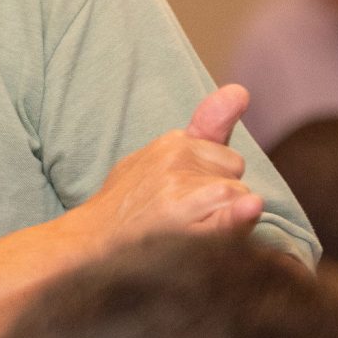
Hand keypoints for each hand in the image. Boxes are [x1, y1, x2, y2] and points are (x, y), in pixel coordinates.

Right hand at [71, 84, 263, 251]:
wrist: (89, 247)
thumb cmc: (127, 207)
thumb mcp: (157, 158)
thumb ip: (204, 128)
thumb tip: (241, 90)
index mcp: (172, 142)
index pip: (224, 158)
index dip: (210, 183)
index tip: (182, 199)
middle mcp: (176, 158)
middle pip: (235, 175)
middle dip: (221, 197)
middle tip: (181, 219)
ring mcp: (178, 187)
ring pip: (239, 198)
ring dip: (221, 220)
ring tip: (182, 234)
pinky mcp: (181, 218)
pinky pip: (230, 210)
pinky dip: (241, 213)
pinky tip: (249, 210)